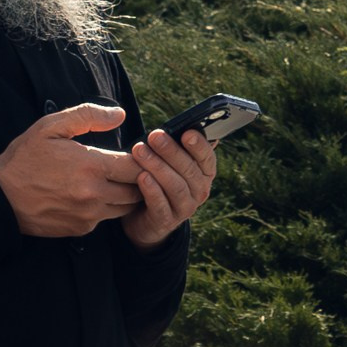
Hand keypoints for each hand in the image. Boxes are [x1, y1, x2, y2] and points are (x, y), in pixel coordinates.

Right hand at [0, 104, 143, 237]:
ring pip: (125, 207)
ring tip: (114, 181)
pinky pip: (105, 219)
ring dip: (125, 195)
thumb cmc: (24, 158)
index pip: (137, 167)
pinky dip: (106, 208)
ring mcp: (88, 215)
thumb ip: (88, 116)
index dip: (143, 159)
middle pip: (137, 190)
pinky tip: (94, 195)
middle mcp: (94, 195)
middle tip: (129, 167)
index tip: (136, 153)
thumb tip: (120, 115)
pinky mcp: (80, 229)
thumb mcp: (51, 127)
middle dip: (138, 178)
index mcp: (91, 166)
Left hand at [118, 124, 217, 249]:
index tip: (187, 132)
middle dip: (171, 151)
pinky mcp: (167, 221)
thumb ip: (176, 148)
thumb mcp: (169, 163)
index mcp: (204, 173)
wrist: (144, 217)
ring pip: (175, 186)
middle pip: (189, 170)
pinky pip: (161, 205)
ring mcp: (185, 208)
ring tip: (140, 151)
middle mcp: (199, 191)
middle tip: (154, 136)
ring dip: (157, 167)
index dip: (199, 145)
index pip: (207, 158)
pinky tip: (141, 176)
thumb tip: (178, 125)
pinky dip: (152, 190)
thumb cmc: (158, 180)